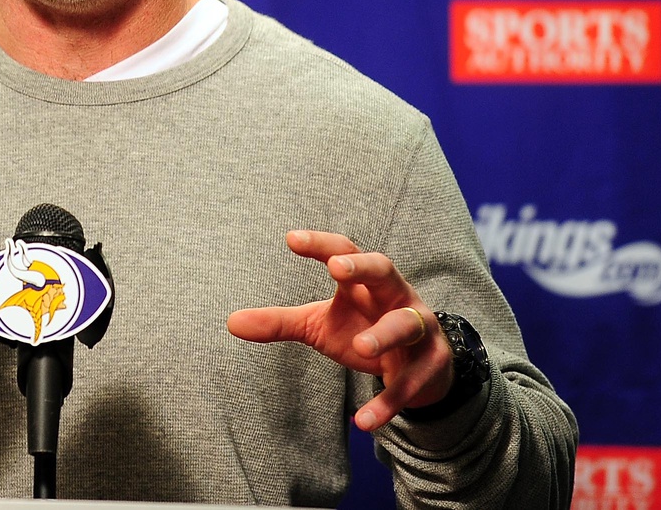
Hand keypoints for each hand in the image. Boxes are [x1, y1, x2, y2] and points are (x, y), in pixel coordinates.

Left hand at [226, 230, 454, 431]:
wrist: (419, 365)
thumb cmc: (361, 328)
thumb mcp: (318, 324)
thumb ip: (279, 322)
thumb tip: (230, 322)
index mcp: (363, 281)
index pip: (343, 252)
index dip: (320, 245)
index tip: (291, 239)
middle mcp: (394, 296)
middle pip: (384, 270)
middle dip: (363, 268)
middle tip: (337, 268)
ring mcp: (418, 328)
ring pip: (406, 324)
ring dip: (385, 333)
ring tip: (360, 346)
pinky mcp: (430, 365)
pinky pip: (409, 382)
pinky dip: (388, 402)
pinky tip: (363, 421)